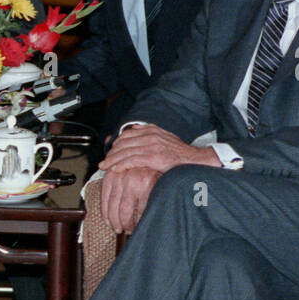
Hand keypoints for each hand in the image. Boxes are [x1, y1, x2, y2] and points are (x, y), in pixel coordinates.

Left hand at [100, 123, 218, 175]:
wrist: (194, 160)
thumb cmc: (179, 154)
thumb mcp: (163, 140)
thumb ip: (149, 138)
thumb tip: (133, 137)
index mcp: (152, 129)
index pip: (127, 134)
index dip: (115, 143)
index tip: (110, 152)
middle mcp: (150, 135)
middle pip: (123, 143)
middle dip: (111, 153)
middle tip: (104, 161)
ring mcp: (152, 145)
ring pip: (124, 152)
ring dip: (112, 160)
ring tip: (104, 166)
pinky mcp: (153, 157)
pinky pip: (131, 160)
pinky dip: (120, 165)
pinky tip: (114, 169)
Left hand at [100, 166, 160, 234]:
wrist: (167, 158)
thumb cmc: (146, 169)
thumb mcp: (128, 172)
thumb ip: (118, 184)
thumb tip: (108, 210)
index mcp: (114, 171)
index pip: (105, 196)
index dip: (105, 213)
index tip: (108, 222)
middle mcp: (122, 174)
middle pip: (113, 206)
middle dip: (115, 221)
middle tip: (119, 229)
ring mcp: (135, 180)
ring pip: (124, 211)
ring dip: (126, 223)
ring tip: (129, 229)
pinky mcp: (148, 185)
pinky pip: (140, 210)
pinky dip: (139, 221)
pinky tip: (139, 225)